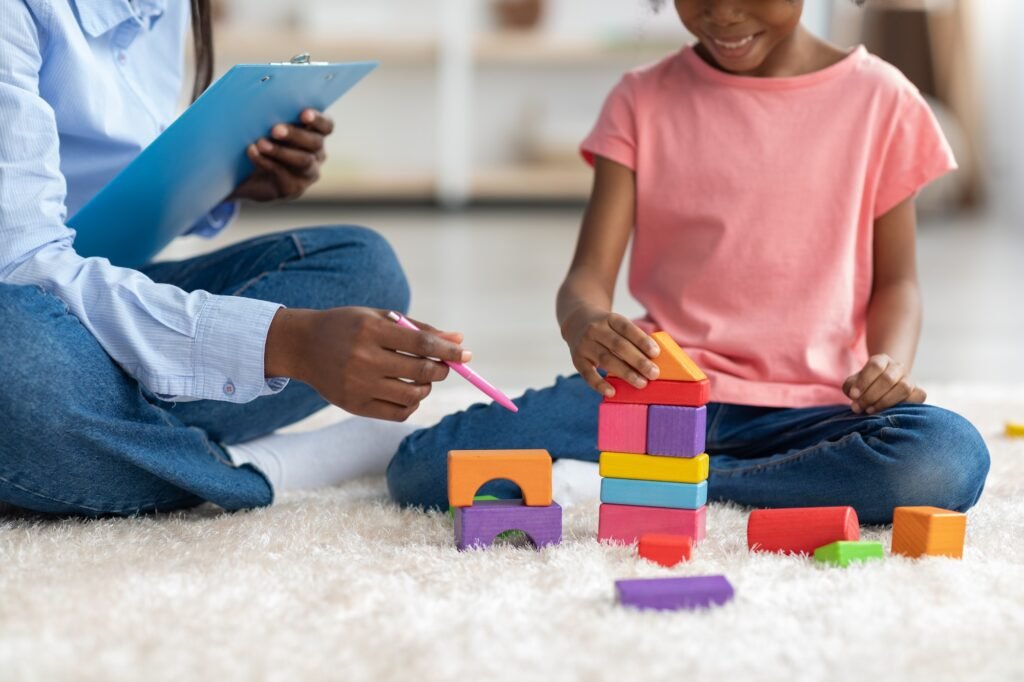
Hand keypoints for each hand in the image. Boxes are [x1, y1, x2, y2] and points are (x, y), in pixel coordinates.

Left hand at [229, 109, 333, 202]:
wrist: (244, 174)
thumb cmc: (257, 141)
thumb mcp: (265, 124)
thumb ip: (270, 112)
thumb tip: (262, 95)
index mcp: (315, 133)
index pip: (326, 126)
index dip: (318, 119)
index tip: (303, 114)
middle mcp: (317, 154)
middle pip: (315, 143)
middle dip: (296, 134)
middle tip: (275, 129)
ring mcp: (308, 173)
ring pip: (303, 161)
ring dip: (281, 151)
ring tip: (260, 143)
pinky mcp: (294, 188)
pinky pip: (284, 175)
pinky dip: (266, 163)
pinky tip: (252, 152)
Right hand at [265, 307, 467, 421]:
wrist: (303, 346)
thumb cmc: (348, 327)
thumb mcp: (380, 318)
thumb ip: (419, 329)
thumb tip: (458, 339)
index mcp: (371, 331)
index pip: (421, 344)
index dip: (448, 350)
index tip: (465, 354)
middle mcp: (364, 359)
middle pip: (421, 371)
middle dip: (441, 369)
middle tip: (442, 365)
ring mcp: (358, 385)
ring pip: (413, 395)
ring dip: (427, 388)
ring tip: (421, 378)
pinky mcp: (355, 406)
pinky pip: (398, 413)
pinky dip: (411, 404)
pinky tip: (408, 392)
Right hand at [561, 306, 659, 396]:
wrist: (576, 322)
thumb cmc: (606, 329)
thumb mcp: (616, 324)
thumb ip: (632, 338)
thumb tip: (653, 359)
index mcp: (609, 319)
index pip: (627, 328)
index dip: (642, 340)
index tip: (656, 353)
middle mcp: (595, 330)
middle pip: (619, 345)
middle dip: (638, 360)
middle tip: (654, 373)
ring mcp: (585, 344)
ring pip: (606, 359)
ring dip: (625, 373)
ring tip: (641, 383)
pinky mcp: (577, 359)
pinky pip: (587, 374)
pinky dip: (599, 384)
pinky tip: (612, 392)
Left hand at [842, 354, 925, 414]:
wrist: (881, 390)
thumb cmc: (864, 386)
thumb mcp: (853, 384)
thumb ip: (851, 388)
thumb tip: (855, 397)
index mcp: (881, 359)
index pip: (875, 365)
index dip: (864, 381)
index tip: (853, 396)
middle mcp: (898, 366)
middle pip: (888, 378)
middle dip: (871, 395)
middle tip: (860, 407)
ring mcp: (910, 378)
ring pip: (904, 387)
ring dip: (885, 402)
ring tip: (870, 410)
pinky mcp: (918, 392)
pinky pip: (918, 396)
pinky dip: (904, 405)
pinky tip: (889, 411)